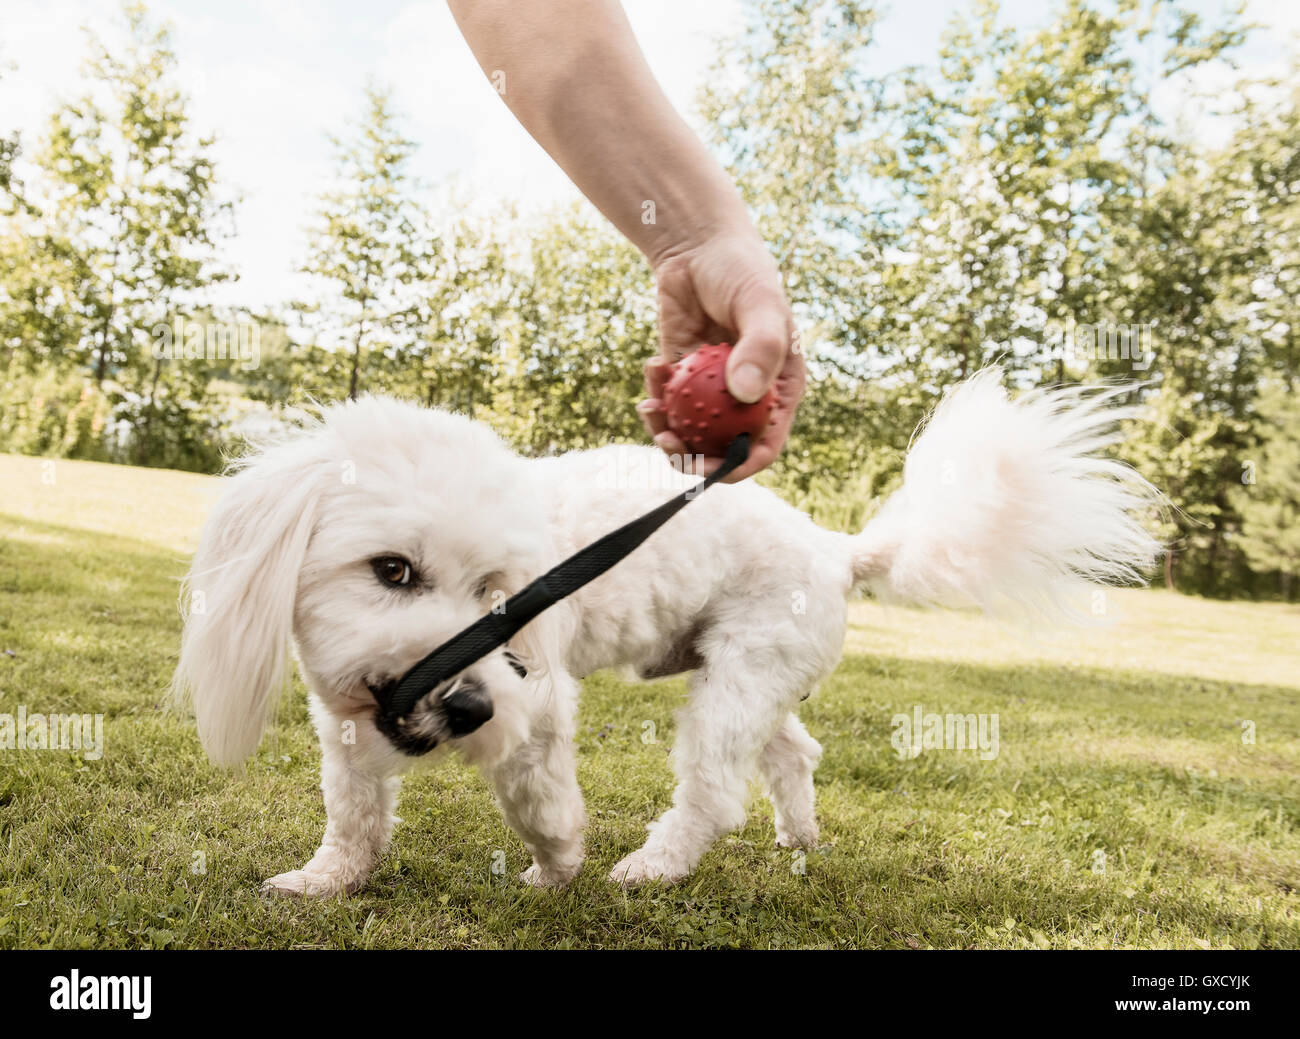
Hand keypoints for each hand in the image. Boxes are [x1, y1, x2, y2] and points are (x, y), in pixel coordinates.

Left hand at [638, 232, 804, 481]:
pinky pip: (668, 403)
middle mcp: (747, 397)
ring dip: (667, 432)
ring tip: (649, 412)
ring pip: (691, 431)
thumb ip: (760, 347)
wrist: (699, 246)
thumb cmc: (740, 271)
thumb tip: (745, 395)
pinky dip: (655, 395)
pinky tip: (652, 368)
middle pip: (723, 447)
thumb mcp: (759, 304)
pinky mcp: (682, 376)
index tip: (710, 469)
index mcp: (778, 390)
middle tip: (667, 445)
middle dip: (694, 457)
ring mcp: (713, 390)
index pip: (765, 444)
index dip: (740, 465)